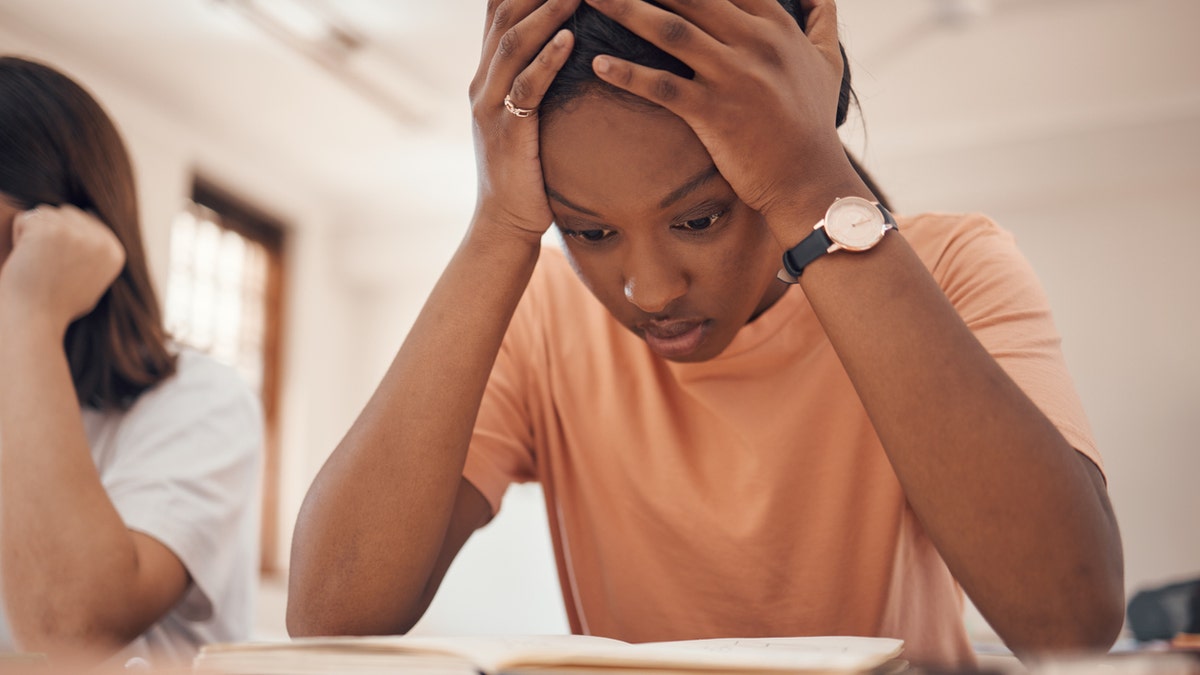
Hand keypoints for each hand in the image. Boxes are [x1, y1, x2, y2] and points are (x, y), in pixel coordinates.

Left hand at [0, 205, 124, 334]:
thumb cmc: (57, 304)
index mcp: (115, 252)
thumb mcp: (92, 279)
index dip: (65, 241)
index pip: (87, 220)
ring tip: (37, 263)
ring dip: (33, 234)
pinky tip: (26, 259)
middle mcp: (101, 240)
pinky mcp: (50, 229)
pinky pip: (26, 219)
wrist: (35, 318)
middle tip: (47, 264)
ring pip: (45, 213)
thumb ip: (95, 252)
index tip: (60, 266)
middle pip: (67, 213)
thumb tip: (91, 217)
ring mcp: (77, 233)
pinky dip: (19, 237)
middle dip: (51, 232)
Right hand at [469, 0, 581, 241]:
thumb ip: (534, 77)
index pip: (499, 10)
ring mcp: (490, 105)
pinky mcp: (507, 132)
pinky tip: (570, 40)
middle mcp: (482, 80)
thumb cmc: (527, 166)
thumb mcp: (524, 113)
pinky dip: (548, 61)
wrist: (505, 221)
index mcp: (488, 72)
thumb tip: (564, 42)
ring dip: (547, 11)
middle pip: (505, 15)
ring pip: (514, 45)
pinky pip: (526, 88)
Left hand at [581, 0, 858, 224]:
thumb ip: (822, 18)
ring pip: (670, 31)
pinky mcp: (715, 113)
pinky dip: (629, 74)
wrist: (810, 180)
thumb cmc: (813, 122)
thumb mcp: (828, 61)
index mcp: (777, 26)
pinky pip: (663, 87)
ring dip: (626, 11)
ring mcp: (734, 76)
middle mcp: (755, 43)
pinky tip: (598, 64)